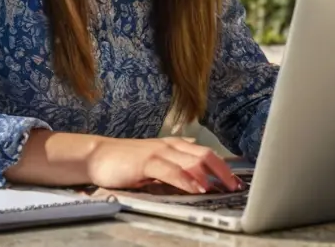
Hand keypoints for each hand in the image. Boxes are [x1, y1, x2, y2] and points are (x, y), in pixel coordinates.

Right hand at [86, 137, 243, 193]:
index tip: (236, 181)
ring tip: (223, 189)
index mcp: (173, 146)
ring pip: (193, 160)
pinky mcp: (147, 162)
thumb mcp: (154, 159)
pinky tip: (198, 189)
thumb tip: (196, 158)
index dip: (224, 167)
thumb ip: (174, 159)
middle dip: (224, 172)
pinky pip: (173, 171)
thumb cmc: (125, 160)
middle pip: (206, 155)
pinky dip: (188, 180)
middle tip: (236, 188)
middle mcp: (170, 146)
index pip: (206, 153)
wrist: (97, 155)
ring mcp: (159, 152)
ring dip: (210, 176)